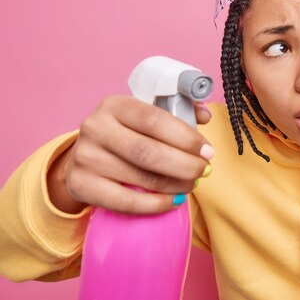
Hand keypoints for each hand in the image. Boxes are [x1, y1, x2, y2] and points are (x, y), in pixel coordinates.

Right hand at [47, 95, 213, 214]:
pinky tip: (173, 201)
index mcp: (116, 105)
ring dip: (174, 185)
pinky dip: (155, 204)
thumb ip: (179, 112)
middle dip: (185, 164)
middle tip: (204, 171)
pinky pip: (126, 201)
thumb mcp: (147, 117)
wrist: (85, 157)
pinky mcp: (81, 185)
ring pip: (140, 177)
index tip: (207, 151)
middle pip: (148, 151)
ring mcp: (85, 157)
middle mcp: (96, 127)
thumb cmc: (127, 134)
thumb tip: (205, 115)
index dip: (186, 137)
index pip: (155, 120)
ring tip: (191, 185)